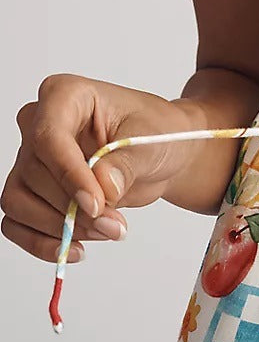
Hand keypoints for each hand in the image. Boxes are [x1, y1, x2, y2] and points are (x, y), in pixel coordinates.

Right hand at [1, 73, 195, 264]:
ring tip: (106, 230)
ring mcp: (30, 159)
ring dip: (60, 227)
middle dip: (74, 208)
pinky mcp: (30, 191)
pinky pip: (16, 223)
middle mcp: (38, 124)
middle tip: (114, 224)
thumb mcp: (151, 138)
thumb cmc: (153, 133)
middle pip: (34, 174)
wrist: (158, 154)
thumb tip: (103, 186)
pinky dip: (42, 242)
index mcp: (65, 95)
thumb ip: (125, 161)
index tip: (96, 204)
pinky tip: (76, 247)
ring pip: (18, 201)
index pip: (49, 136)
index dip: (69, 174)